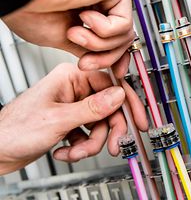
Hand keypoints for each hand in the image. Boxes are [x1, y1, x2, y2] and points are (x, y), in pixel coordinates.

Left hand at [0, 63, 147, 174]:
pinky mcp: (71, 121)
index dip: (127, 103)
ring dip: (91, 143)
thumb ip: (92, 108)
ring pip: (100, 124)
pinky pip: (89, 134)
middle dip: (108, 131)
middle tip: (112, 145)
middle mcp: (74, 89)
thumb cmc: (14, 130)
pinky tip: (66, 151)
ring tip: (75, 152)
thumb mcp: (58, 119)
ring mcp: (73, 106)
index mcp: (71, 77)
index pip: (111, 85)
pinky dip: (81, 147)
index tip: (138, 120)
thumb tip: (119, 96)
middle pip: (108, 108)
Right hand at [2, 0, 132, 76]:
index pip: (116, 36)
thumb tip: (102, 58)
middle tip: (86, 63)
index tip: (116, 72)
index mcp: (89, 9)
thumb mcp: (63, 38)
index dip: (116, 57)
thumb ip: (88, 47)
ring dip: (98, 44)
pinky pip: (123, 23)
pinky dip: (103, 30)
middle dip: (105, 58)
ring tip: (74, 34)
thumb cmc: (31, 8)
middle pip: (121, 38)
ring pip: (123, 34)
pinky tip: (84, 17)